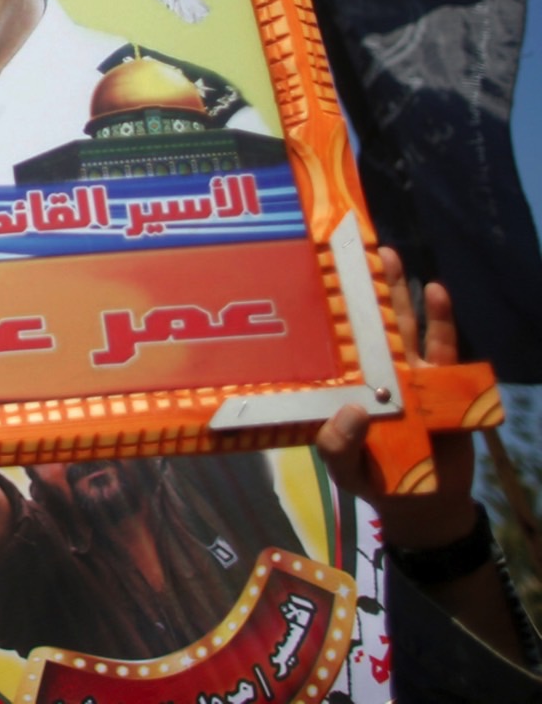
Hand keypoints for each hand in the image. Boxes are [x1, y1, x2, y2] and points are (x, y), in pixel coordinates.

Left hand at [315, 246, 474, 548]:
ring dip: (398, 292)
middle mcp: (373, 370)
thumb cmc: (372, 480)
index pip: (330, 340)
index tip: (310, 272)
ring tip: (390, 257)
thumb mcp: (344, 468)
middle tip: (352, 248)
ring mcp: (408, 374)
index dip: (322, 308)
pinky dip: (441, 321)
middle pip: (365, 321)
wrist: (425, 504)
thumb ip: (339, 446)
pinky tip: (437, 293)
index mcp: (343, 382)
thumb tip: (355, 410)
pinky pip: (442, 349)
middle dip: (361, 286)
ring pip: (402, 326)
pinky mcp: (442, 385)